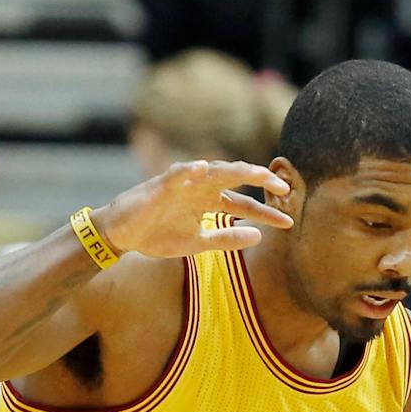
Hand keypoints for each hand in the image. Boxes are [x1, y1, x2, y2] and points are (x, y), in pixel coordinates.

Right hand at [91, 160, 292, 257]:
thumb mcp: (198, 243)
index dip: (266, 213)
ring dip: (234, 169)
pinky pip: (176, 174)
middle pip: (235, 180)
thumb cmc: (158, 235)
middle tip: (284, 188)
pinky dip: (188, 170)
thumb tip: (258, 237)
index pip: (244, 204)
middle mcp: (200, 189)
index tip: (289, 222)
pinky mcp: (160, 186)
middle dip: (259, 181)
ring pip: (212, 171)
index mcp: (209, 202)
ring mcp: (181, 184)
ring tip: (256, 171)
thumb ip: (227, 239)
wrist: (122, 235)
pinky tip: (203, 168)